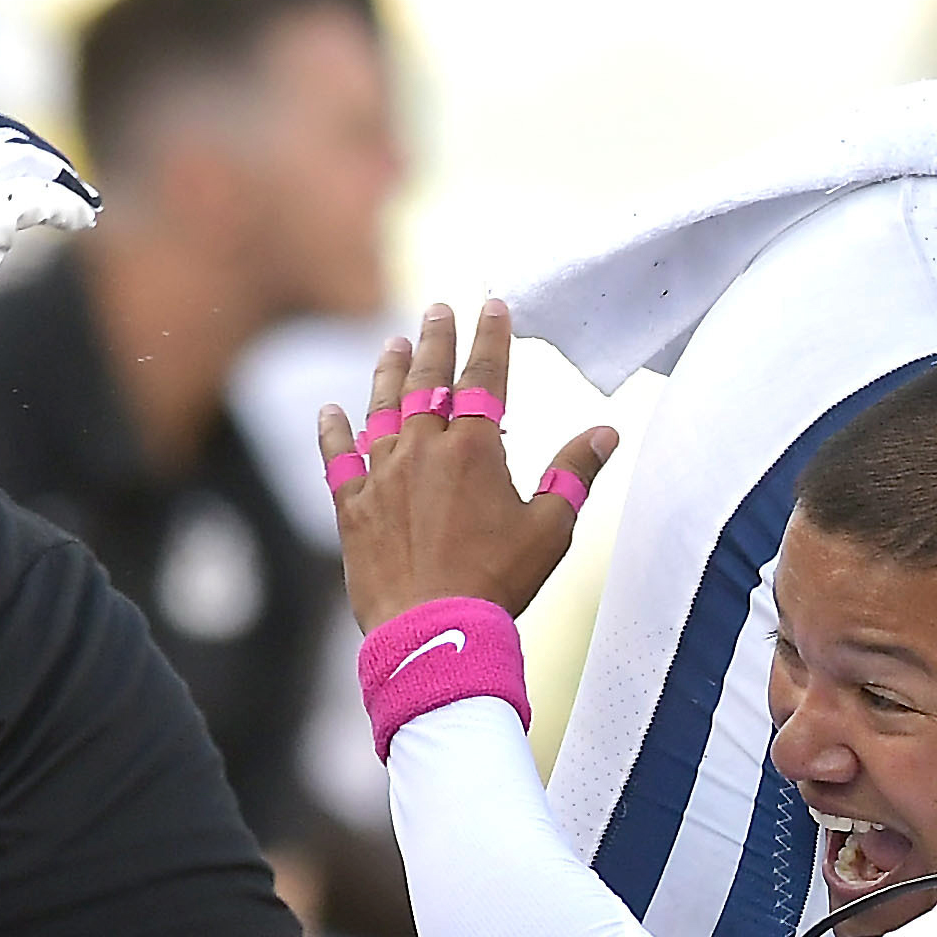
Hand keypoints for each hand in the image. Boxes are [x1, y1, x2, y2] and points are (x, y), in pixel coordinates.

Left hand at [321, 299, 614, 634]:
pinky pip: (339, 458)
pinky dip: (334, 432)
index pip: (485, 377)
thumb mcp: (550, 529)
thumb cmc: (498, 583)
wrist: (432, 630)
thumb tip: (606, 432)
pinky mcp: (353, 506)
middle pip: (429, 380)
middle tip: (438, 309)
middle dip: (436, 340)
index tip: (492, 306)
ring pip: (383, 408)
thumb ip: (574, 474)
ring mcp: (382, 474)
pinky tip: (330, 411)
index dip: (491, 338)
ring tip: (393, 344)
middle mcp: (423, 449)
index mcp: (475, 449)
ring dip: (389, 372)